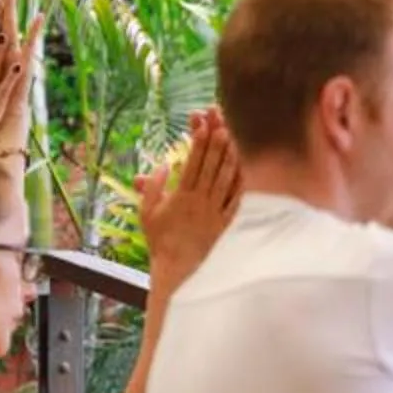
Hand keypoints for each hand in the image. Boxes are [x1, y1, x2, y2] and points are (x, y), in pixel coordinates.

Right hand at [135, 108, 243, 287]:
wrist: (176, 267)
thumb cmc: (160, 239)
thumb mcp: (147, 212)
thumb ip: (152, 188)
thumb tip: (161, 165)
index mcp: (180, 196)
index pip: (192, 164)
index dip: (198, 144)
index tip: (202, 126)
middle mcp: (200, 201)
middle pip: (210, 167)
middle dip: (216, 144)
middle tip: (222, 124)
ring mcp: (215, 212)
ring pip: (225, 180)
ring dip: (229, 159)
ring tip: (234, 141)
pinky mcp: (225, 223)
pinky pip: (236, 200)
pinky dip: (240, 184)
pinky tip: (245, 170)